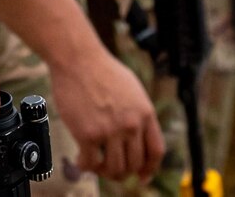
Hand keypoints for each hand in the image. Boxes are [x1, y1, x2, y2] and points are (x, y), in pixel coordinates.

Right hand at [46, 43, 164, 180]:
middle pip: (133, 164)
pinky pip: (90, 163)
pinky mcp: (87, 134)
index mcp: (145, 113)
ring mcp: (109, 131)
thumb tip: (138, 136)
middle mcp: (131, 125)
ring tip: (96, 164)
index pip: (155, 152)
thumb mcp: (132, 89)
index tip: (142, 176)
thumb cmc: (101, 70)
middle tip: (111, 169)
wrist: (78, 58)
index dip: (149, 169)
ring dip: (104, 171)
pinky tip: (81, 159)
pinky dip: (86, 166)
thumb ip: (138, 113)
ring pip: (114, 169)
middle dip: (123, 172)